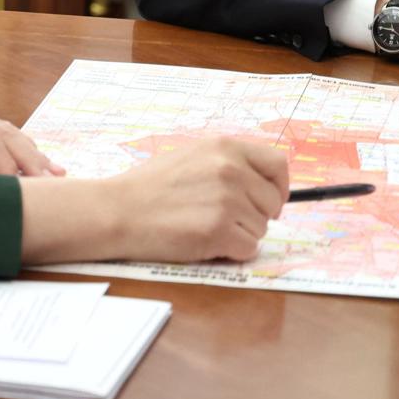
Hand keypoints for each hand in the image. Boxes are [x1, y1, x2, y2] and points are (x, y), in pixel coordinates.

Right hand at [19, 139, 288, 264]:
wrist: (118, 209)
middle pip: (273, 202)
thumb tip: (264, 182)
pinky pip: (247, 249)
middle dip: (256, 216)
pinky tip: (205, 243)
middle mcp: (231, 170)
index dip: (279, 186)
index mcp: (226, 147)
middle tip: (226, 220)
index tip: (270, 200)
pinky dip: (231, 252)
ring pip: (261, 229)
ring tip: (205, 227)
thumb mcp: (193, 156)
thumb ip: (228, 163)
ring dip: (240, 234)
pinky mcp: (218, 231)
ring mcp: (227, 201)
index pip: (278, 164)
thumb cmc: (151, 186)